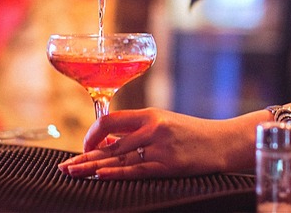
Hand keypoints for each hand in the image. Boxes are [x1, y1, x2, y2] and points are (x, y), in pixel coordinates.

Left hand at [57, 108, 253, 179]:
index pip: (111, 120)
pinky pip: (136, 170)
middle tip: (65, 166)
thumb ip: (140, 131)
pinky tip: (100, 175)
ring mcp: (161, 146)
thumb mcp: (166, 124)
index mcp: (151, 114)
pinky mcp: (169, 164)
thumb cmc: (195, 135)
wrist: (225, 142)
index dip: (92, 134)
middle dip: (84, 155)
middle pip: (110, 142)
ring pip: (119, 157)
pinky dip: (116, 173)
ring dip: (92, 167)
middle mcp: (153, 127)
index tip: (85, 147)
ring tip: (73, 174)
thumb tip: (110, 143)